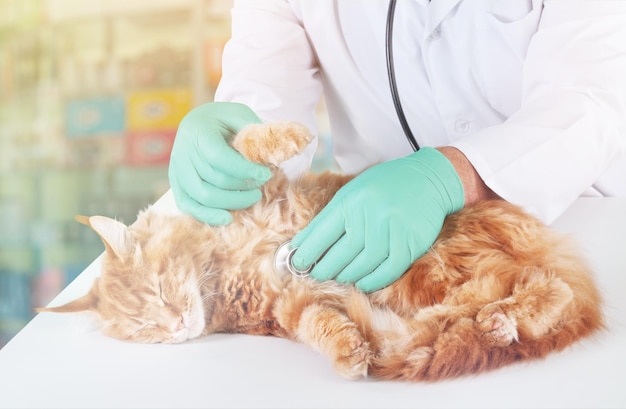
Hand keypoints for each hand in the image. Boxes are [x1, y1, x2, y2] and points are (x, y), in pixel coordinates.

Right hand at [168, 102, 271, 224]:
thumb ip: (254, 133)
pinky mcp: (177, 186)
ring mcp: (177, 171)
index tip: (266, 174)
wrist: (201, 122)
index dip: (245, 170)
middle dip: (244, 187)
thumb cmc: (225, 120)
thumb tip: (273, 154)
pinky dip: (209, 216)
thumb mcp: (241, 115)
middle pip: (215, 180)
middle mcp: (183, 152)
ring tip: (253, 196)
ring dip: (233, 202)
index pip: (220, 158)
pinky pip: (189, 207)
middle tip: (262, 184)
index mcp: (198, 131)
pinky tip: (229, 217)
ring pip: (204, 197)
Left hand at [290, 147, 464, 291]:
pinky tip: (362, 283)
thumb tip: (302, 243)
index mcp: (351, 200)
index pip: (321, 233)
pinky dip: (372, 281)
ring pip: (362, 265)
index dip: (306, 252)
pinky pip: (387, 271)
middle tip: (317, 276)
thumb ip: (330, 217)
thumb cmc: (386, 186)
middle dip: (324, 269)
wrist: (429, 180)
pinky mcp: (410, 244)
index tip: (297, 264)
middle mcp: (370, 215)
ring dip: (347, 276)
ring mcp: (391, 230)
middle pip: (340, 253)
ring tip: (338, 279)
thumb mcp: (353, 192)